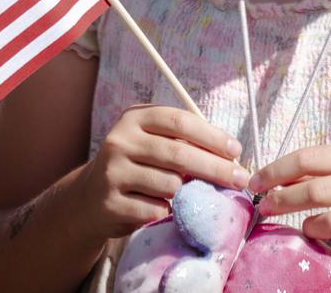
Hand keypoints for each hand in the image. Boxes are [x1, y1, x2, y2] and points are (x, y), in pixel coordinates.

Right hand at [79, 105, 247, 239]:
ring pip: (169, 185)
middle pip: (179, 154)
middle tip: (240, 180)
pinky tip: (160, 207)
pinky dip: (166, 211)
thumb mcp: (153, 142)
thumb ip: (184, 142)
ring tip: (182, 193)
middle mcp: (120, 140)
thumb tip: (231, 156)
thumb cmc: (137, 166)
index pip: (179, 122)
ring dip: (186, 193)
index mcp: (134, 118)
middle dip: (216, 168)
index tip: (236, 151)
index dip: (212, 136)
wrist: (90, 199)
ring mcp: (112, 172)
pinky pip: (155, 209)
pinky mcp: (110, 203)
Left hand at [248, 145, 330, 274]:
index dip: (275, 171)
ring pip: (330, 224)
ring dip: (309, 229)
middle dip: (280, 201)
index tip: (255, 182)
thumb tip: (279, 176)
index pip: (308, 159)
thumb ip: (329, 168)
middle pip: (313, 191)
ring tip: (309, 228)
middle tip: (264, 207)